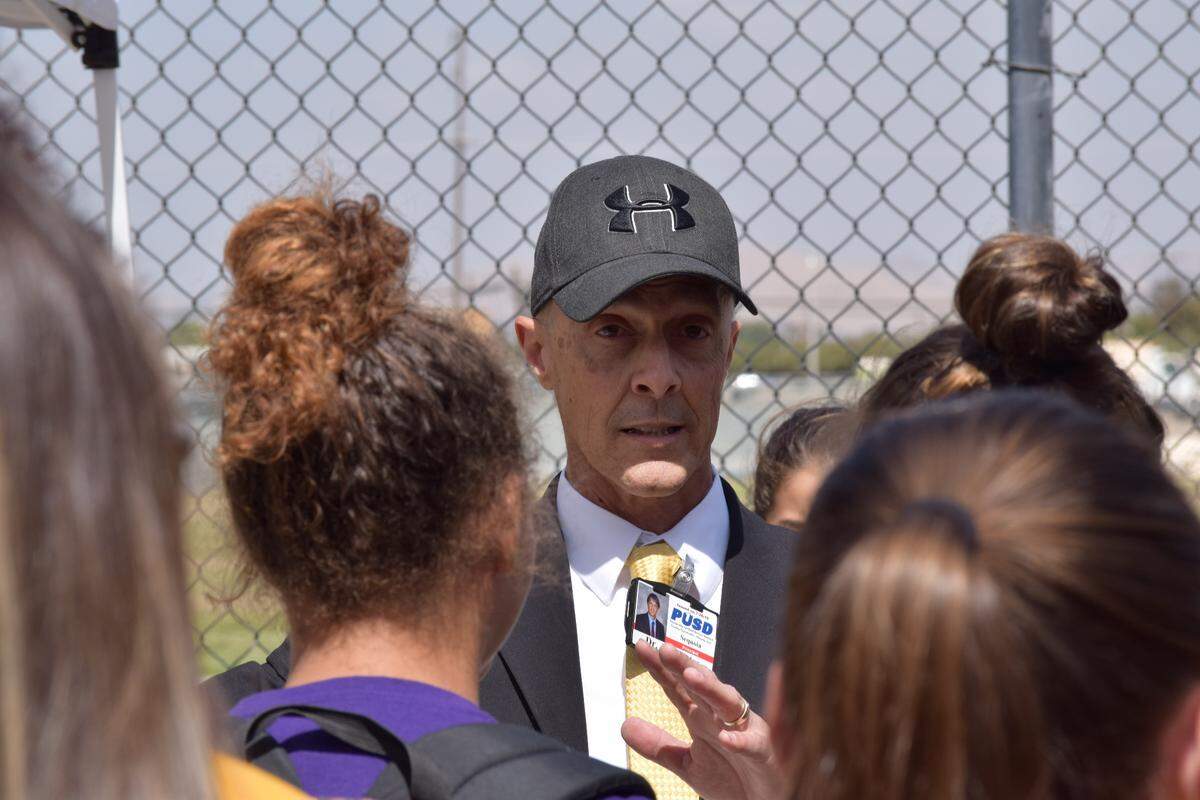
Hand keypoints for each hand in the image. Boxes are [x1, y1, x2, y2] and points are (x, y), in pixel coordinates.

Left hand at [621, 642, 782, 799]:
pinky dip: (740, 740)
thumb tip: (625, 725)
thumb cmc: (731, 779)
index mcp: (702, 717)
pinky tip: (726, 738)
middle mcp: (722, 718)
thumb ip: (658, 744)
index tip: (641, 648)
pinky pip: (752, 744)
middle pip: (702, 686)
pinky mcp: (762, 754)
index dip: (660, 669)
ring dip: (711, 689)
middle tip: (666, 650)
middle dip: (685, 666)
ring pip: (728, 704)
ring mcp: (744, 732)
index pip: (677, 688)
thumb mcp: (686, 763)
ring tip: (692, 675)